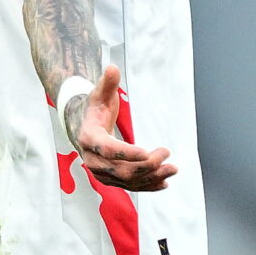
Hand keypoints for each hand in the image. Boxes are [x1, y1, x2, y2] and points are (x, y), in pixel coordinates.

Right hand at [66, 65, 176, 192]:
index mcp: (89, 138)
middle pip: (120, 169)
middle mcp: (92, 159)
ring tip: (173, 169)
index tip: (147, 153)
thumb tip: (112, 68)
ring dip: (152, 177)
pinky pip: (130, 186)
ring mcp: (101, 172)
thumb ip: (107, 83)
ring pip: (128, 180)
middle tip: (167, 154)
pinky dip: (148, 186)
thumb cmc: (94, 108)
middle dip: (146, 165)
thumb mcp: (99, 94)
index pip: (108, 150)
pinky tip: (164, 183)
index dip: (127, 153)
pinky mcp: (110, 178)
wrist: (82, 125)